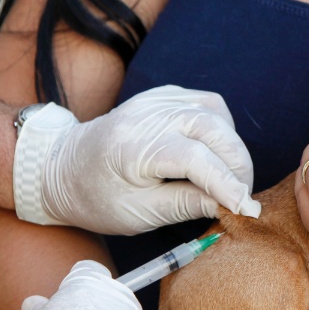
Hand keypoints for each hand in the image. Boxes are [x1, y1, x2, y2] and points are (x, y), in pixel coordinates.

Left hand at [15, 85, 260, 234]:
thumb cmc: (95, 197)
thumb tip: (230, 205)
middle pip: (213, 129)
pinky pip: (206, 104)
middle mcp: (145, 115)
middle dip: (238, 165)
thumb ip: (186, 206)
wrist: (61, 167)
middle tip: (242, 197)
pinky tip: (218, 152)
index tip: (247, 209)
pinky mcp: (162, 96)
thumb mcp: (138, 214)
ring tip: (231, 178)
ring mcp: (154, 100)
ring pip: (216, 113)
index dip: (228, 184)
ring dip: (233, 146)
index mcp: (132, 148)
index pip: (196, 159)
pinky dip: (222, 128)